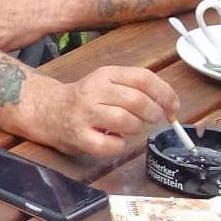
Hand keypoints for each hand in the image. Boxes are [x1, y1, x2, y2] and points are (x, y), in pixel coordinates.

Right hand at [30, 66, 177, 158]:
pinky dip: (118, 146)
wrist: (48, 110)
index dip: (164, 93)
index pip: (143, 78)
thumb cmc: (86, 99)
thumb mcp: (108, 84)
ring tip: (131, 128)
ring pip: (125, 121)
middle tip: (152, 119)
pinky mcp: (79, 137)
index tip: (172, 106)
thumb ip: (137, 89)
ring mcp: (85, 114)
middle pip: (137, 100)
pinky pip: (110, 145)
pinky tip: (113, 140)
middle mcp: (94, 91)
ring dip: (137, 128)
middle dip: (153, 113)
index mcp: (105, 75)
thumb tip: (171, 105)